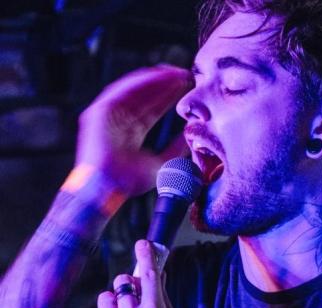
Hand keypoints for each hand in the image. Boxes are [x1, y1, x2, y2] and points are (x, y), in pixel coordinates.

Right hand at [76, 65, 192, 195]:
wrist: (106, 189)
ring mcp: (108, 116)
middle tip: (186, 75)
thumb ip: (176, 149)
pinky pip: (121, 91)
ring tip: (176, 73)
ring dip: (155, 80)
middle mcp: (120, 122)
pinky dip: (140, 82)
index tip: (187, 88)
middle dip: (165, 85)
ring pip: (134, 90)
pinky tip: (158, 76)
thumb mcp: (161, 163)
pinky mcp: (99, 112)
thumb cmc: (128, 183)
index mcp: (131, 133)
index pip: (153, 109)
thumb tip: (190, 136)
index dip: (169, 97)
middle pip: (145, 96)